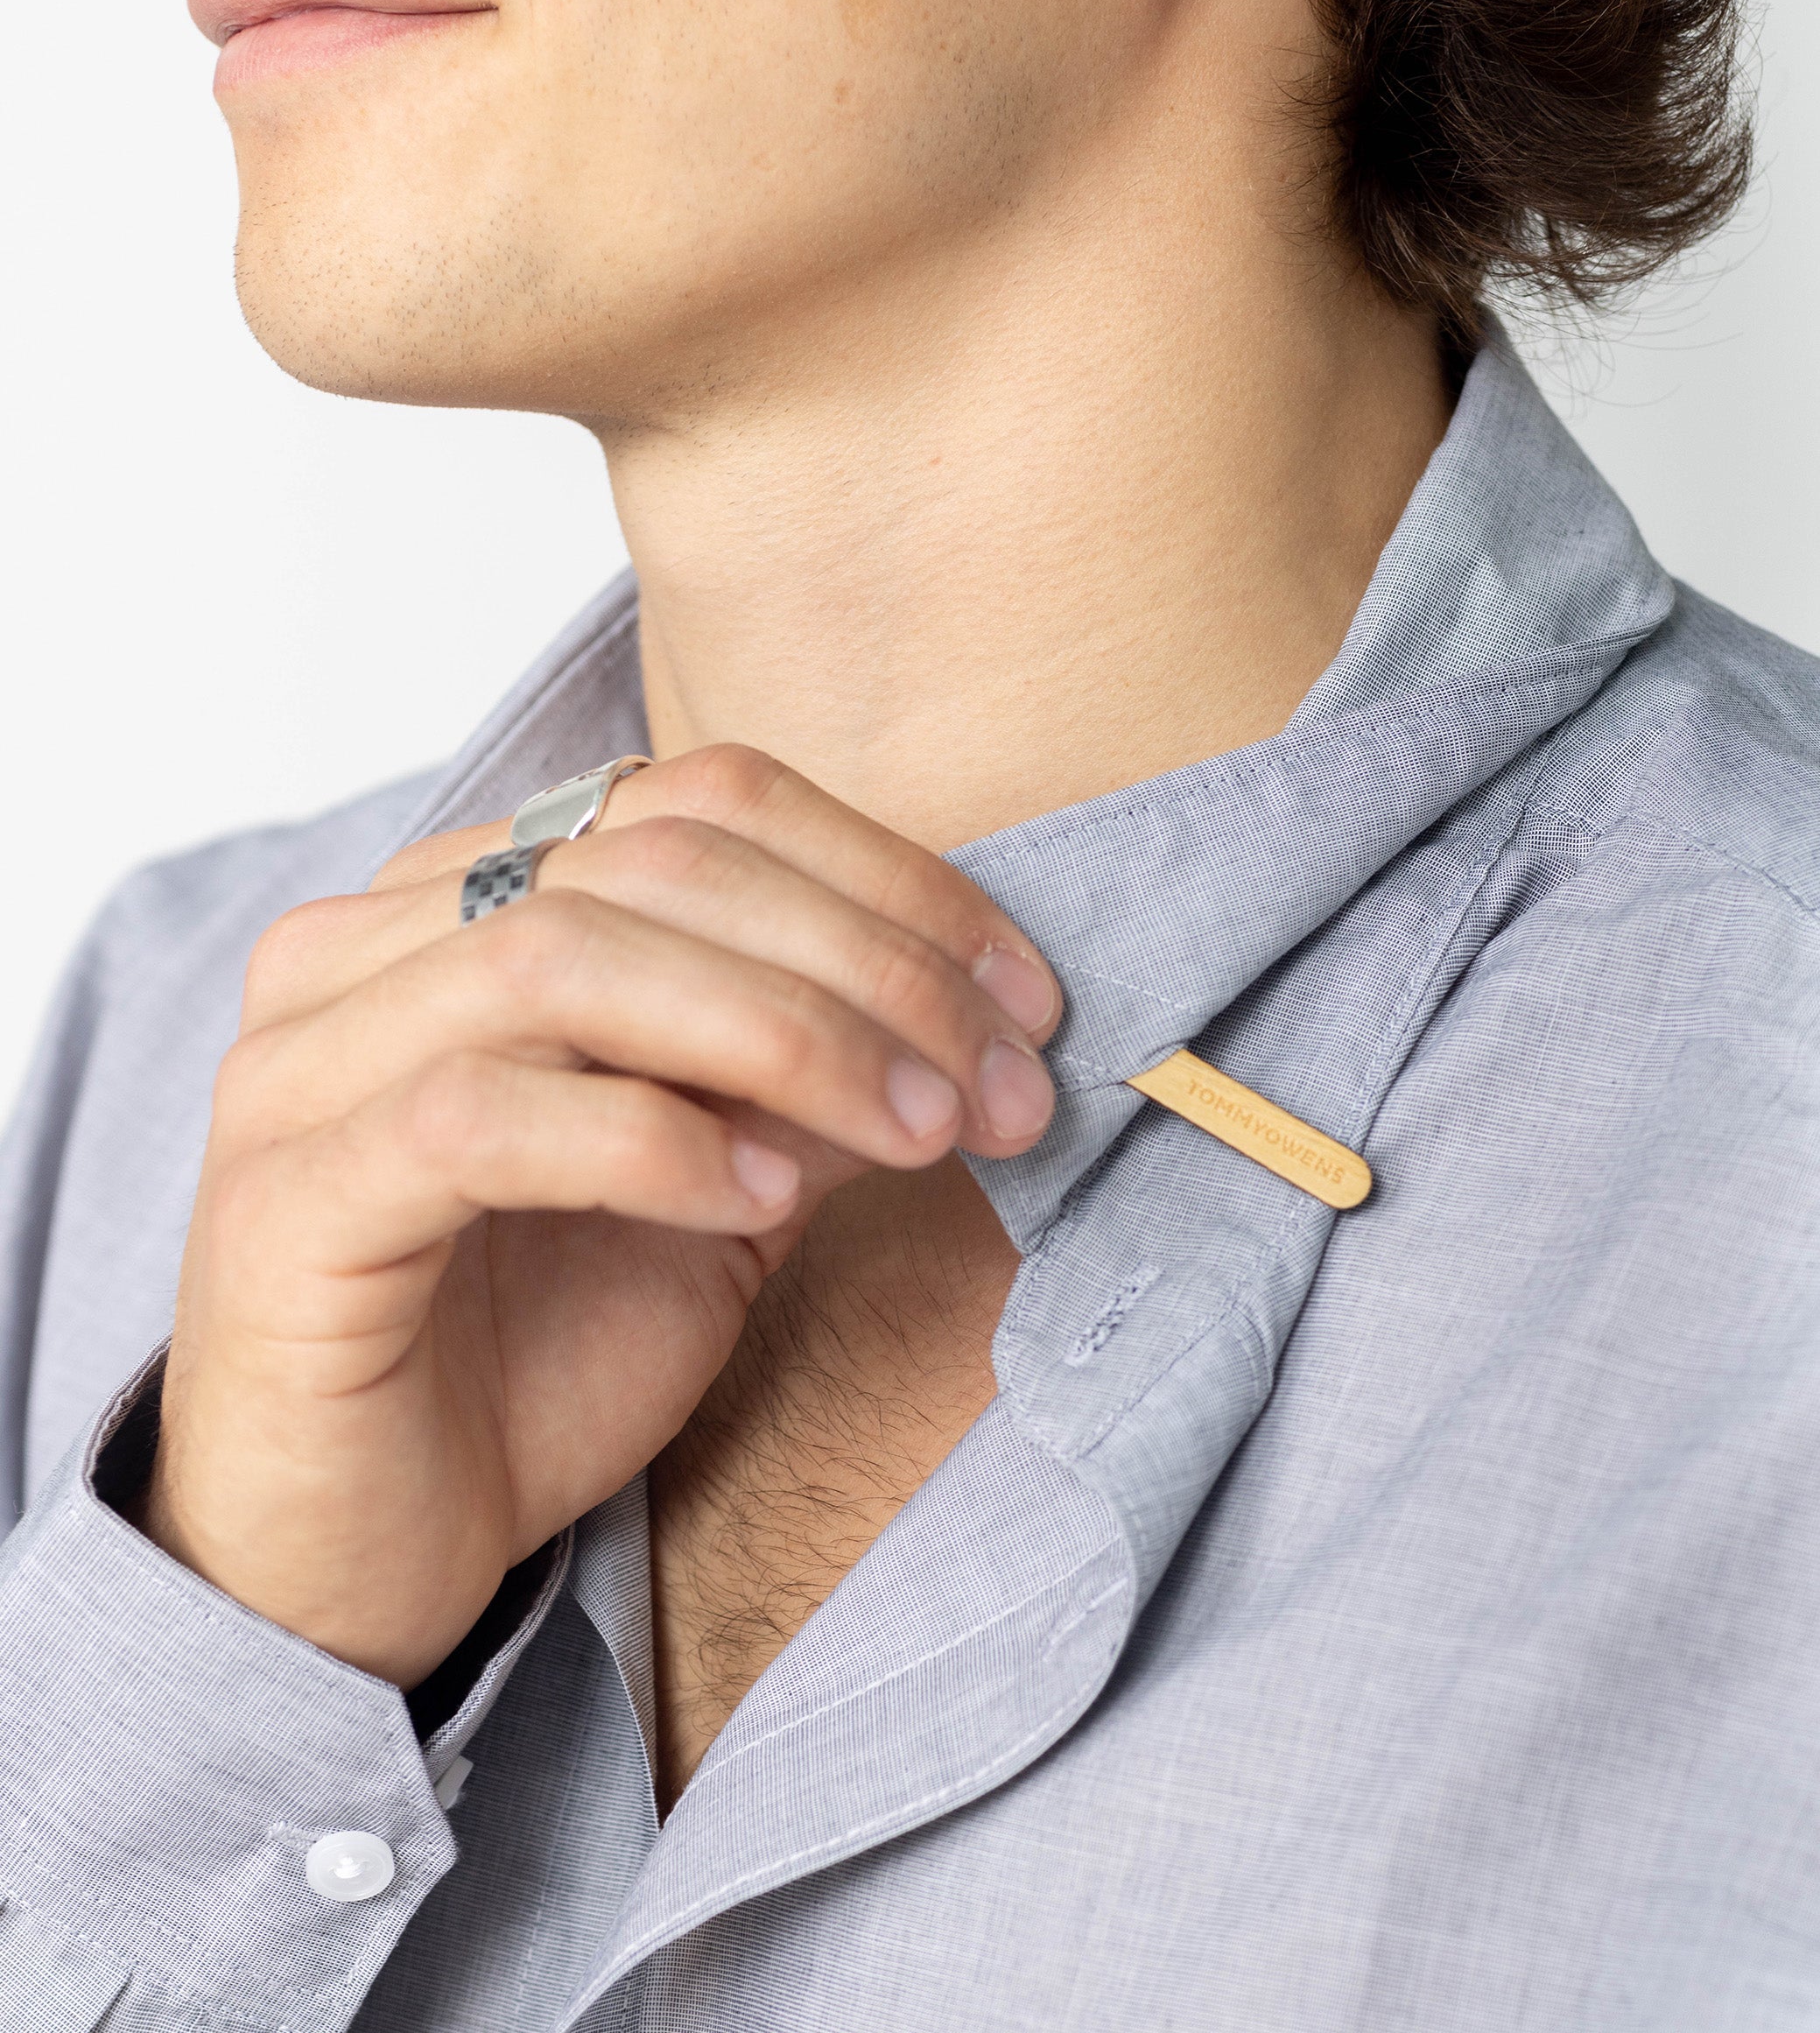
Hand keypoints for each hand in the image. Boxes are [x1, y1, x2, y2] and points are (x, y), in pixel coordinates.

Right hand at [138, 746, 1060, 1688]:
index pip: (693, 804)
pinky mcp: (288, 1198)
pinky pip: (479, 1115)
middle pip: (650, 861)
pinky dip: (652, 1140)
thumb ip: (802, 1085)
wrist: (360, 1560)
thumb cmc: (529, 1361)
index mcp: (462, 908)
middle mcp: (362, 951)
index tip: (1024, 995)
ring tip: (914, 1131)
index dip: (883, 879)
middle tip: (1000, 1080)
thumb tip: (960, 1022)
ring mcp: (303, 1066)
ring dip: (784, 1034)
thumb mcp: (718, 1196)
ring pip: (564, 956)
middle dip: (867, 963)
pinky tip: (761, 1197)